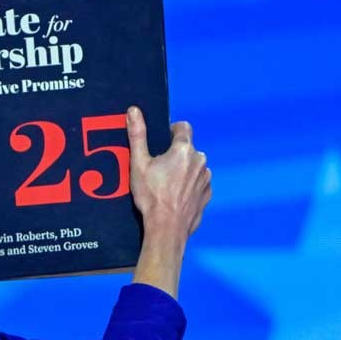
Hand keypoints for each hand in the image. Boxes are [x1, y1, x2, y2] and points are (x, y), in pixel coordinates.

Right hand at [127, 106, 210, 244]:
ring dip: (184, 170)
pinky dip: (189, 186)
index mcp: (184, 150)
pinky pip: (198, 183)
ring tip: (167, 185)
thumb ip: (137, 135)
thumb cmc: (151, 197)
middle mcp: (200, 161)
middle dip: (175, 155)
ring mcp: (206, 178)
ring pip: (194, 166)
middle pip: (188, 148)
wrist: (166, 228)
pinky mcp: (207, 194)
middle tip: (158, 169)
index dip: (172, 131)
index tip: (162, 141)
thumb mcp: (138, 164)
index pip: (183, 127)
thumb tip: (134, 110)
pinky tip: (175, 196)